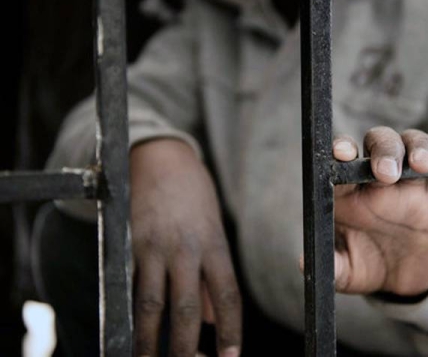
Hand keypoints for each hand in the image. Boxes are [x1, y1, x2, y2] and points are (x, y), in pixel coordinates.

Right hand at [130, 139, 240, 356]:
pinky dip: (129, 317)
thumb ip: (214, 276)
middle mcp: (186, 249)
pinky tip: (129, 338)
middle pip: (188, 308)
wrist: (159, 158)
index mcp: (214, 245)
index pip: (227, 296)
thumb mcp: (213, 230)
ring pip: (151, 305)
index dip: (230, 331)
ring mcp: (154, 248)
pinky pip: (129, 289)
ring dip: (150, 342)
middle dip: (188, 348)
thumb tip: (216, 320)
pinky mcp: (129, 246)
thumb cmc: (193, 197)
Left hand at [331, 123, 427, 295]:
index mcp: (349, 192)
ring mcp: (409, 180)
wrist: (403, 280)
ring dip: (417, 147)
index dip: (341, 151)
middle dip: (383, 150)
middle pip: (379, 143)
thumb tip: (304, 263)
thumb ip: (330, 265)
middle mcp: (376, 179)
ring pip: (412, 145)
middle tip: (387, 174)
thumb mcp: (347, 272)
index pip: (343, 161)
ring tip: (422, 164)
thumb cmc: (366, 267)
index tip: (342, 154)